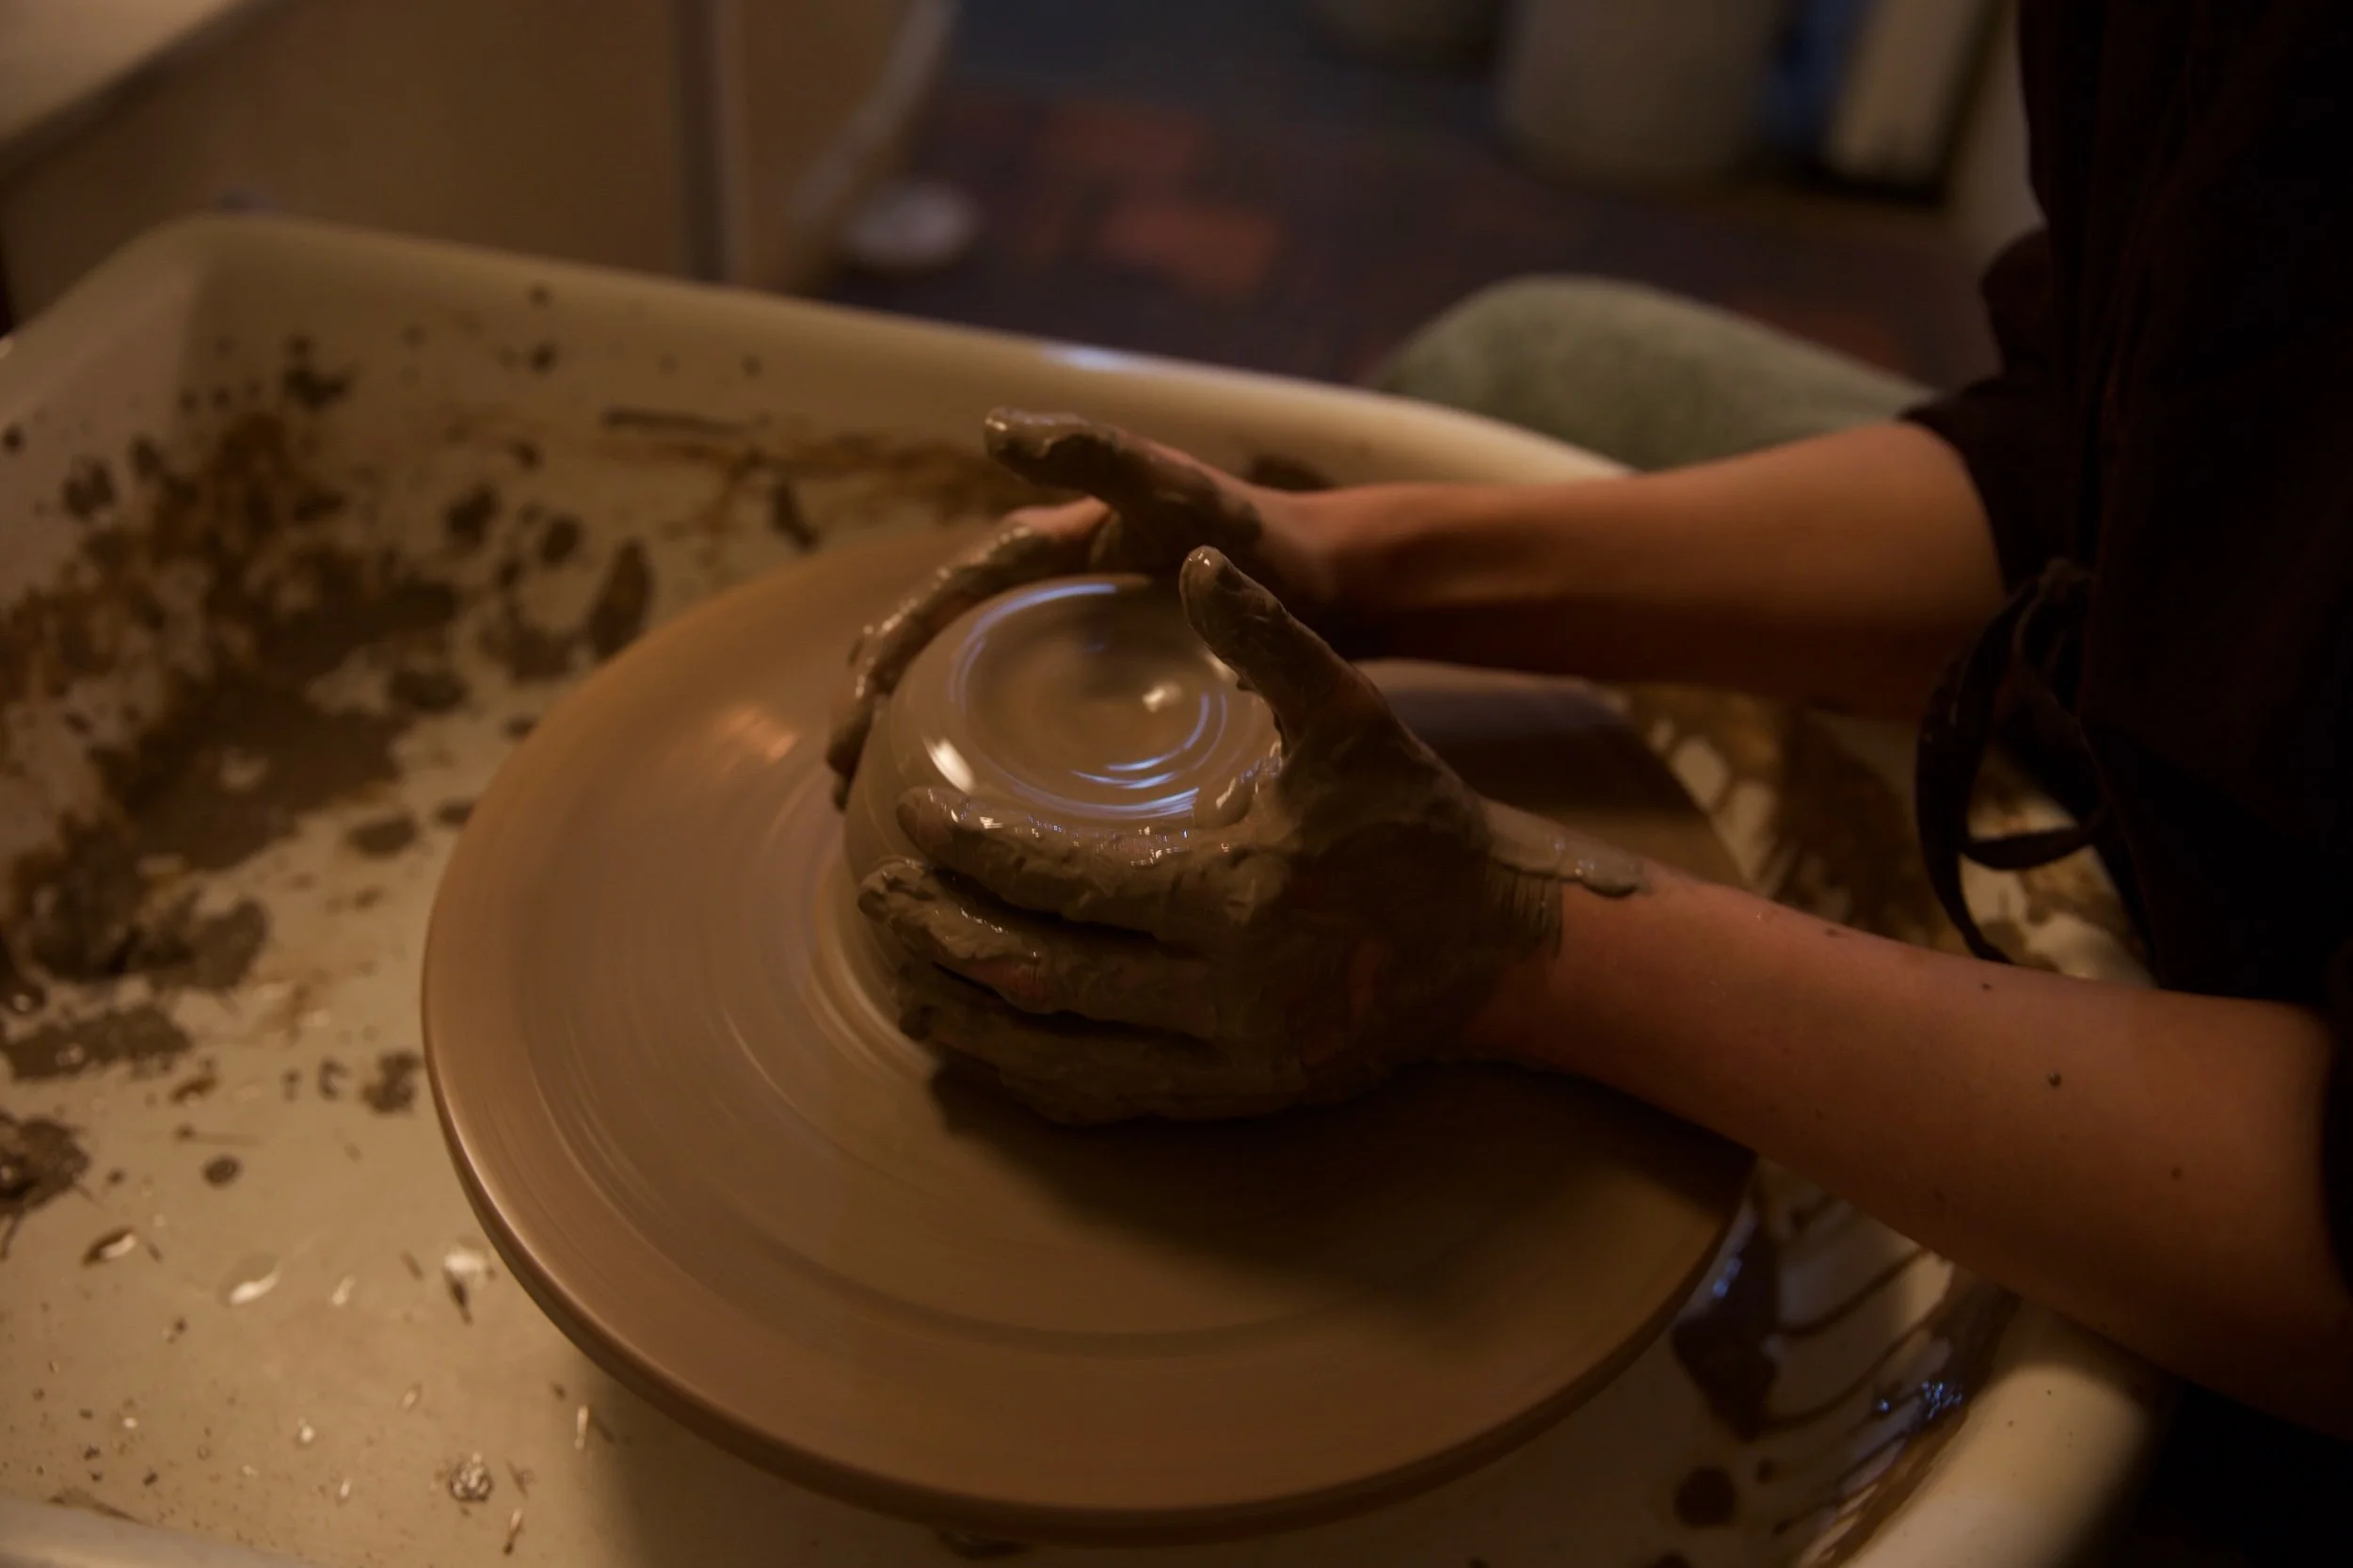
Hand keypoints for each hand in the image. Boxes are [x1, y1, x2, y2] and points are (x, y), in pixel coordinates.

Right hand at [825, 410, 1343, 800]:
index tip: (854, 721)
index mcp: (1035, 549)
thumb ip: (1098, 456)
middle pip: (922, 647)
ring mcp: (1057, 639)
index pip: (935, 603)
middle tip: (842, 783)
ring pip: (952, 687)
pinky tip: (958, 819)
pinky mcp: (1088, 683)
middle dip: (870, 707)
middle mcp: (1032, 590)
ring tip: (865, 805)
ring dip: (902, 735)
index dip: (885, 659)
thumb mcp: (1177, 490)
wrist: (1325, 581)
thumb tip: (995, 428)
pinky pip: (1005, 718)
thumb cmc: (1252, 536)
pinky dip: (963, 757)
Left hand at [856, 548, 1643, 1123]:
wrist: (1499, 950)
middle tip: (871, 895)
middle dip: (940, 936)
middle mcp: (1219, 997)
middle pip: (1038, 975)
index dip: (972, 851)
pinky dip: (1025, 1075)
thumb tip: (1192, 562)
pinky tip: (976, 1045)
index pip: (1063, 882)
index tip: (909, 815)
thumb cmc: (1419, 825)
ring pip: (1055, 1054)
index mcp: (1233, 897)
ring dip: (964, 1014)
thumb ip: (1270, 642)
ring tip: (896, 972)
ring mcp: (1224, 1063)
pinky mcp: (1232, 1100)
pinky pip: (1103, 1100)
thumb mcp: (1353, 719)